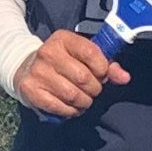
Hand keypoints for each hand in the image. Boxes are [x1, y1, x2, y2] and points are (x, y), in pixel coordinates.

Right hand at [14, 30, 130, 117]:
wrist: (26, 67)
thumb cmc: (63, 61)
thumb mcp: (82, 55)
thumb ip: (106, 65)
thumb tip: (125, 77)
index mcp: (63, 39)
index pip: (91, 53)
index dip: (102, 69)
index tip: (101, 74)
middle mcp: (48, 53)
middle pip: (84, 78)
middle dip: (94, 89)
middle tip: (92, 90)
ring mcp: (38, 72)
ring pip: (73, 95)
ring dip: (84, 102)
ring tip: (84, 99)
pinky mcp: (31, 90)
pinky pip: (60, 107)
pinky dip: (71, 111)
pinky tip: (72, 106)